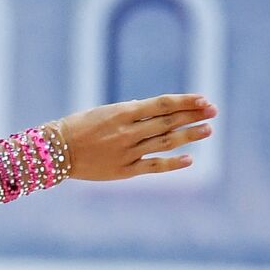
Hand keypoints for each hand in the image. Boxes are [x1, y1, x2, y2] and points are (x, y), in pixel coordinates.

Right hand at [60, 93, 217, 180]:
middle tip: (213, 111)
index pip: (162, 104)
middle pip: (169, 121)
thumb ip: (130, 111)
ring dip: (189, 136)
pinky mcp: (124, 171)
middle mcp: (128, 131)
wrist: (56, 151)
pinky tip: (189, 160)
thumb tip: (154, 107)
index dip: (185, 101)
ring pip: (166, 142)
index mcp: (123, 112)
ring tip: (207, 130)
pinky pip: (153, 166)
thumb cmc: (78, 127)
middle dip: (193, 115)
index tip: (204, 99)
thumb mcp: (104, 112)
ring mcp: (128, 152)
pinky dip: (172, 163)